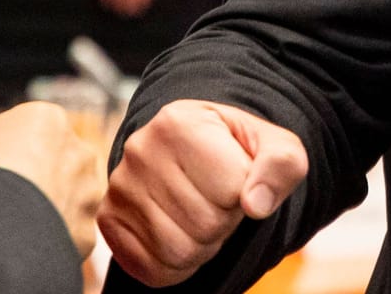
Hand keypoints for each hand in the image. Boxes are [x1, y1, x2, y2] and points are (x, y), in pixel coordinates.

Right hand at [0, 101, 103, 256]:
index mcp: (49, 119)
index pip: (26, 131)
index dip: (1, 150)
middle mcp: (79, 151)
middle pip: (51, 163)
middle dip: (31, 177)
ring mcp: (88, 192)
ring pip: (65, 197)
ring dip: (45, 206)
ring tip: (11, 221)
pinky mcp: (87, 231)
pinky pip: (65, 233)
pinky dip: (47, 237)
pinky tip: (23, 241)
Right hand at [100, 100, 307, 286]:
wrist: (193, 153)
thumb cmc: (236, 150)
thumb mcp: (274, 146)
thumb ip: (281, 166)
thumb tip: (256, 204)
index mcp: (179, 122)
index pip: (232, 190)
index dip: (246, 195)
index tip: (236, 178)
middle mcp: (140, 150)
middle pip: (205, 224)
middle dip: (224, 222)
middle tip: (217, 200)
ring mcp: (119, 186)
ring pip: (179, 250)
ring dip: (203, 244)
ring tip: (199, 213)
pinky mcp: (109, 220)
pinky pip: (151, 268)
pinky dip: (176, 265)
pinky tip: (179, 232)